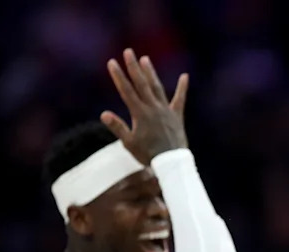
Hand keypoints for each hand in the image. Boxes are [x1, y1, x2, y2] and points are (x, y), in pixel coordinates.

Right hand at [101, 48, 188, 164]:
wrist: (172, 163)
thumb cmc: (148, 155)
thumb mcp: (129, 143)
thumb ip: (117, 127)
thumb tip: (104, 114)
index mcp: (140, 114)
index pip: (126, 91)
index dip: (118, 76)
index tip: (112, 62)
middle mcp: (153, 108)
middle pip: (141, 84)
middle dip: (133, 67)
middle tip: (128, 51)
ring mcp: (166, 111)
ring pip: (157, 87)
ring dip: (150, 73)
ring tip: (145, 58)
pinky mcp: (177, 116)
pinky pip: (180, 99)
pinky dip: (182, 88)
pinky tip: (185, 76)